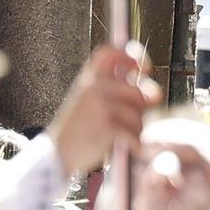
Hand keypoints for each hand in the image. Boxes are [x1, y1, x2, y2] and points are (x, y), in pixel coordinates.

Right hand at [48, 42, 159, 176]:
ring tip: (121, 135)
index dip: (132, 56)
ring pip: (139, 114)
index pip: (111, 54)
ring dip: (136, 128)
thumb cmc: (78, 129)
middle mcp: (93, 87)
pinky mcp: (106, 125)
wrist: (56, 155)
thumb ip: (116, 91)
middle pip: (138, 91)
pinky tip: (128, 146)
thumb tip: (154, 92)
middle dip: (141, 109)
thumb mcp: (88, 102)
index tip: (143, 69)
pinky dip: (135, 142)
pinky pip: (135, 132)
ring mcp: (99, 104)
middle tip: (131, 120)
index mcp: (87, 78)